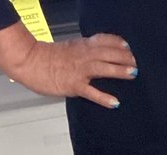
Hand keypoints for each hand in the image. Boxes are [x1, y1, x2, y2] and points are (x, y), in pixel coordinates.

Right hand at [12, 35, 136, 107]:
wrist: (28, 61)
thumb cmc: (46, 57)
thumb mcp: (69, 48)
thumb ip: (85, 51)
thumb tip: (101, 55)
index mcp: (81, 46)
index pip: (104, 40)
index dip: (118, 43)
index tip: (129, 47)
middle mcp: (83, 56)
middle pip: (108, 53)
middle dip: (125, 57)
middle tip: (138, 62)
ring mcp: (78, 70)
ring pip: (102, 68)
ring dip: (119, 70)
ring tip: (133, 73)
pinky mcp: (73, 85)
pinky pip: (91, 91)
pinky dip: (103, 97)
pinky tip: (115, 102)